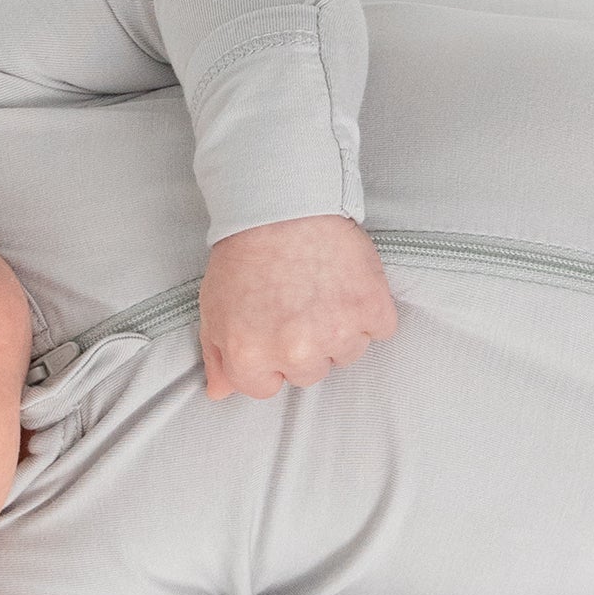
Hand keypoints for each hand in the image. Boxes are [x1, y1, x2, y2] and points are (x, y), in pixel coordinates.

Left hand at [199, 214, 399, 400]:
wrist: (284, 202)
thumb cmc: (245, 251)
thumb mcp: (214, 306)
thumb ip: (218, 356)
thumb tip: (222, 393)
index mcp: (251, 357)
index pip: (268, 387)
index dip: (269, 357)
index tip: (272, 328)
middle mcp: (295, 353)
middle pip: (311, 373)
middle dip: (305, 345)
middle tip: (297, 302)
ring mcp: (338, 333)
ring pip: (347, 353)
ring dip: (340, 329)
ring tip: (323, 289)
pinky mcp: (372, 309)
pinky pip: (379, 329)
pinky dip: (370, 311)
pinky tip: (348, 284)